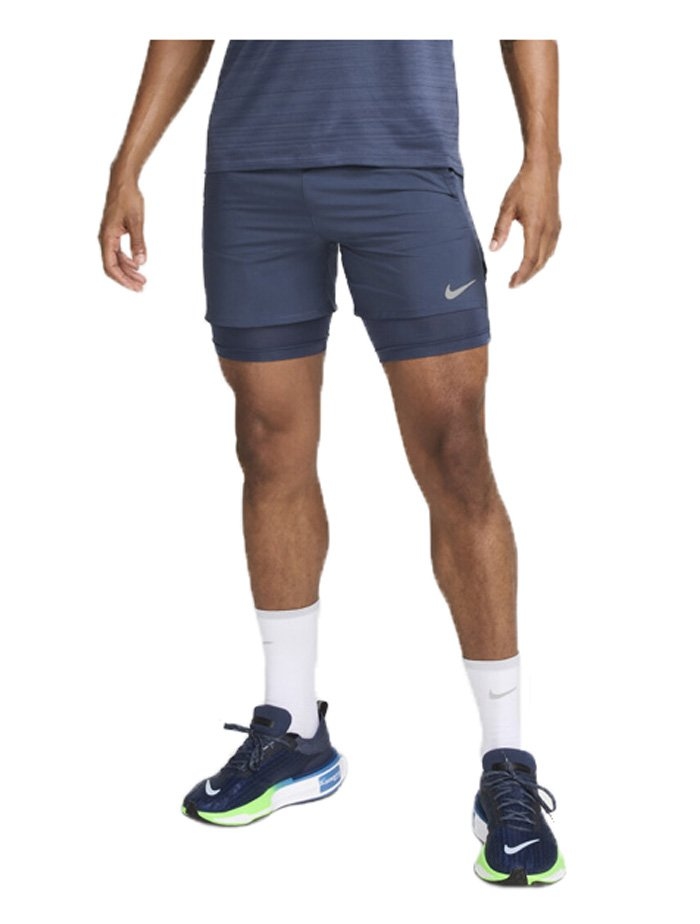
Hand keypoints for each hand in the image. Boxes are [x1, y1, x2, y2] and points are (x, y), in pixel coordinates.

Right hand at [98, 175, 147, 291]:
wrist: (122, 182)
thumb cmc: (128, 198)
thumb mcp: (137, 222)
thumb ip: (138, 243)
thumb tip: (140, 262)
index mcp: (107, 237)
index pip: (110, 266)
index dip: (123, 279)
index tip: (135, 287)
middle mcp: (105, 238)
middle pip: (113, 266)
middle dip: (127, 278)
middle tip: (142, 287)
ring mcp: (108, 236)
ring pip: (116, 260)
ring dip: (128, 270)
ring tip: (143, 278)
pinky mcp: (113, 233)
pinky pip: (118, 252)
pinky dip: (127, 260)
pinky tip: (137, 264)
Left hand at [489, 159, 560, 287]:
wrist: (543, 169)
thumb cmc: (524, 185)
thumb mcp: (507, 207)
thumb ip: (500, 230)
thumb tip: (493, 249)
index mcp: (536, 228)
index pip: (529, 260)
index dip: (521, 275)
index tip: (511, 284)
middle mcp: (549, 230)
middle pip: (539, 262)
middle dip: (527, 275)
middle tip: (514, 282)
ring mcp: (555, 227)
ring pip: (547, 256)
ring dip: (535, 268)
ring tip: (522, 274)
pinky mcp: (557, 223)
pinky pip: (551, 247)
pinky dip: (543, 257)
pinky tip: (535, 259)